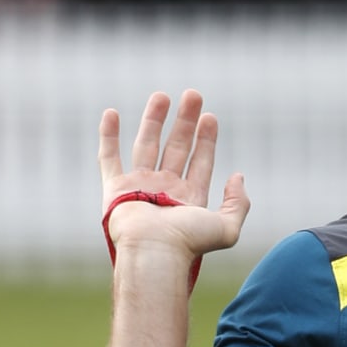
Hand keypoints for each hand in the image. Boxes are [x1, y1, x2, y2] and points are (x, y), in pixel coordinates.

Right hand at [98, 90, 249, 257]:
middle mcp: (165, 190)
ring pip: (147, 145)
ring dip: (154, 120)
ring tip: (162, 95)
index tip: (211, 116)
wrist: (154, 252)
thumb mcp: (227, 228)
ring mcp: (139, 187)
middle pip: (177, 147)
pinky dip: (108, 135)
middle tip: (193, 94)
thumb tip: (238, 176)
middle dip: (185, 121)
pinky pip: (109, 157)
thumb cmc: (188, 243)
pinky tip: (112, 113)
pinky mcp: (115, 189)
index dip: (207, 138)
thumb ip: (238, 203)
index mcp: (189, 198)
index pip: (201, 161)